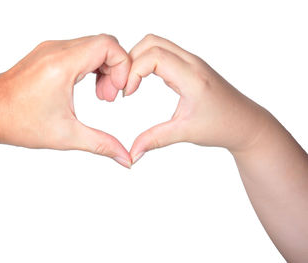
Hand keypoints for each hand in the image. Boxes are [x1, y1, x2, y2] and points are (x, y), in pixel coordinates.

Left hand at [0, 34, 131, 166]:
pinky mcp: (50, 52)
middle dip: (115, 70)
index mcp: (62, 65)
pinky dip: (93, 66)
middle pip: (104, 44)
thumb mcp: (67, 136)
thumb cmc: (19, 121)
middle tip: (109, 96)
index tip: (119, 89)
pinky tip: (89, 86)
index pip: (107, 45)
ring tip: (100, 95)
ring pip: (94, 46)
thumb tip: (124, 157)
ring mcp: (53, 48)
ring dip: (105, 69)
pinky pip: (82, 50)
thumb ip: (102, 144)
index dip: (122, 66)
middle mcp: (57, 50)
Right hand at [125, 34, 268, 162]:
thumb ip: (155, 140)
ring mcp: (192, 63)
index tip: (127, 93)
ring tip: (132, 84)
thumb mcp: (185, 133)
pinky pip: (164, 54)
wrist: (245, 123)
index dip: (133, 71)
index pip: (154, 56)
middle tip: (124, 84)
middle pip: (152, 42)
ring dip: (139, 59)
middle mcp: (192, 63)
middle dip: (131, 60)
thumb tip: (132, 153)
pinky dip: (148, 63)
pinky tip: (144, 82)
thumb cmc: (222, 126)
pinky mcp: (190, 67)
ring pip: (157, 45)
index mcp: (192, 77)